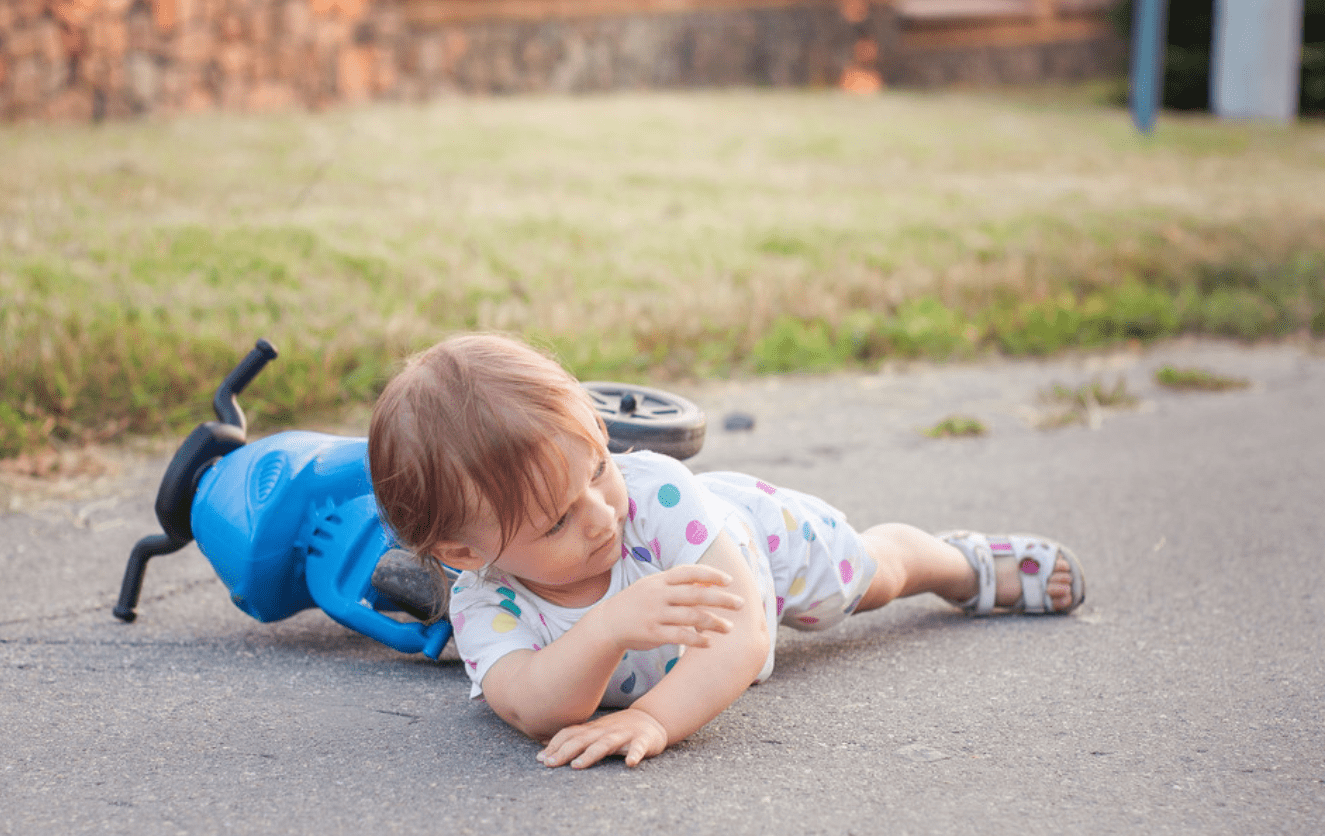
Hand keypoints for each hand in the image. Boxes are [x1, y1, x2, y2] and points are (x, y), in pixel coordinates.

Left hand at [537, 708, 668, 768]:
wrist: (651, 720)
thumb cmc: (617, 730)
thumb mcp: (595, 732)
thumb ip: (574, 739)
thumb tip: (545, 748)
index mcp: (593, 730)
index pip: (570, 734)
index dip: (555, 745)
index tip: (540, 758)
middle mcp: (605, 731)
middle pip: (582, 740)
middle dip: (564, 751)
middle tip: (549, 764)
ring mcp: (624, 735)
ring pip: (605, 744)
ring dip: (590, 754)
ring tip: (577, 765)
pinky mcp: (643, 741)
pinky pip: (639, 748)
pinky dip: (635, 755)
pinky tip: (630, 763)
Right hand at [597, 564, 743, 652]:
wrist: (608, 623)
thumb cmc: (638, 603)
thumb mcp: (653, 586)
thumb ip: (677, 584)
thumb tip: (708, 582)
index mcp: (660, 580)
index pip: (689, 572)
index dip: (710, 575)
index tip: (729, 581)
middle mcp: (658, 594)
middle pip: (696, 594)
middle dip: (721, 599)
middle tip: (740, 604)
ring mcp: (655, 614)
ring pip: (691, 617)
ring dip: (714, 622)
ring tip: (729, 628)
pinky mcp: (652, 633)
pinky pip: (680, 636)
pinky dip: (697, 640)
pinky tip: (709, 643)